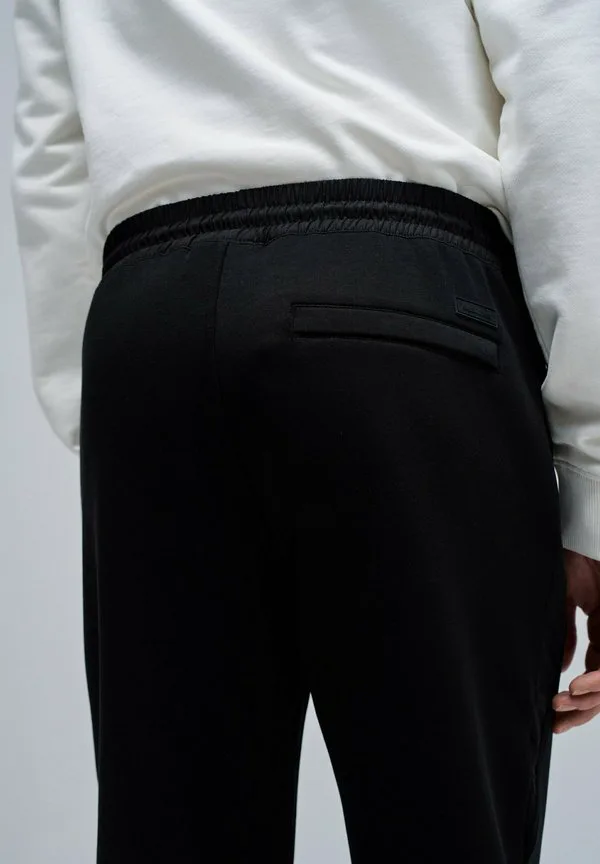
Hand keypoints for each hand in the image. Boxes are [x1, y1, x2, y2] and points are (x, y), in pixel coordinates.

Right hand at [552, 548, 599, 733]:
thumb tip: (558, 670)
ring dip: (591, 699)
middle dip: (585, 708)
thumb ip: (564, 632)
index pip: (595, 672)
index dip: (578, 699)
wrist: (585, 529)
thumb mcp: (564, 598)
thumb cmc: (573, 553)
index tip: (554, 715)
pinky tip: (578, 686)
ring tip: (564, 704)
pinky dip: (599, 679)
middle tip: (559, 722)